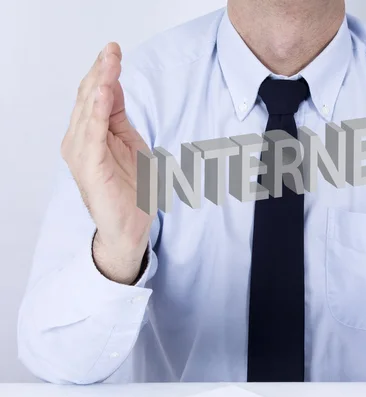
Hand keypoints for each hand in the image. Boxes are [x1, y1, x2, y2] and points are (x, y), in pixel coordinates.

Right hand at [60, 43, 154, 284]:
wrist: (132, 225)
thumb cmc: (132, 187)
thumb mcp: (130, 142)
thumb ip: (118, 115)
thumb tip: (112, 84)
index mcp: (90, 133)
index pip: (94, 95)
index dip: (104, 71)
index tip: (115, 50)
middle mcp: (79, 140)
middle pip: (88, 97)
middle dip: (101, 72)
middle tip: (113, 50)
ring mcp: (81, 153)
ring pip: (88, 110)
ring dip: (99, 84)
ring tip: (108, 63)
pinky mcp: (89, 166)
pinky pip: (93, 134)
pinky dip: (97, 112)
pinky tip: (103, 94)